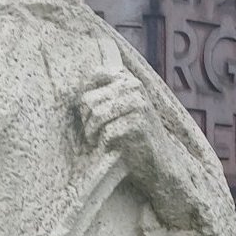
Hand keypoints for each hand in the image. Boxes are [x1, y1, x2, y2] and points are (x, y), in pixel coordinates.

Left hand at [78, 70, 167, 190]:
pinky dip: (103, 144)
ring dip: (92, 133)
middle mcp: (134, 87)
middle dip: (86, 120)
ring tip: (96, 140)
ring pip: (97, 114)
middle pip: (90, 99)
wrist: (159, 160)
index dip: (85, 97)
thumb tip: (77, 89)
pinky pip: (107, 132)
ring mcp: (138, 104)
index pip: (95, 75)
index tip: (88, 114)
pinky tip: (108, 148)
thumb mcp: (122, 108)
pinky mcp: (139, 123)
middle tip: (92, 133)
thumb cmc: (134, 134)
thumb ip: (105, 94)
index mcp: (128, 80)